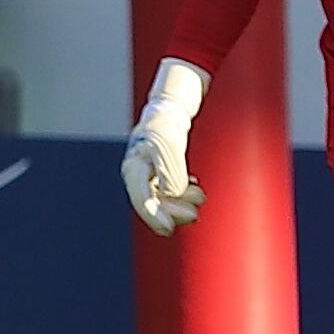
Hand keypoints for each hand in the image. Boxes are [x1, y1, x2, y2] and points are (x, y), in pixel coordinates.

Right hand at [122, 57, 209, 235]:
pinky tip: (194, 190)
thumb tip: (173, 192)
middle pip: (153, 201)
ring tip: (200, 198)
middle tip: (194, 215)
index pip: (141, 200)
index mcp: (133, 167)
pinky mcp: (160, 163)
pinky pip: (168, 185)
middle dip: (173, 211)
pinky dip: (182, 191)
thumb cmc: (166, 122)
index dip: (154, 217)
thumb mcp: (169, 143)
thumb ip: (171, 168)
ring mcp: (148, 167)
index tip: (170, 229)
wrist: (172, 104)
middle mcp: (137, 170)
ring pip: (162, 195)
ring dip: (180, 202)